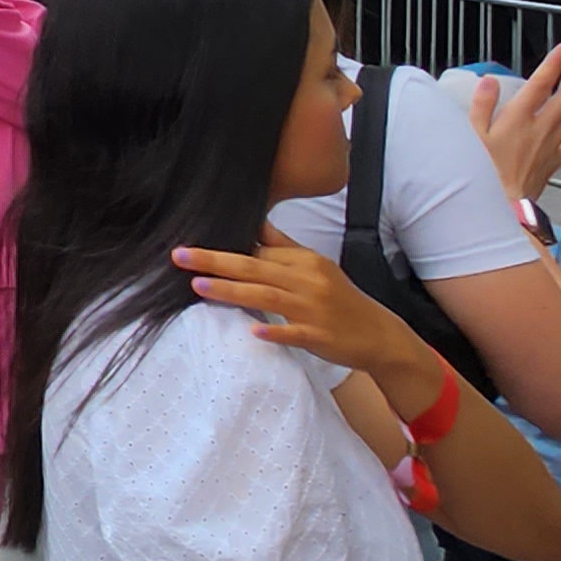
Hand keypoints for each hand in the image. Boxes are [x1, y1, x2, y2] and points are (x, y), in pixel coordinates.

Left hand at [177, 234, 441, 419]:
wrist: (379, 334)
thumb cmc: (340, 299)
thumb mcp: (315, 267)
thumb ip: (283, 248)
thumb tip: (254, 224)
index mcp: (304, 262)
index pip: (257, 252)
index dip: (223, 249)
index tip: (189, 245)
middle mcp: (308, 281)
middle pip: (255, 268)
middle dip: (215, 261)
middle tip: (180, 256)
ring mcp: (314, 309)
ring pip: (267, 296)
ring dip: (232, 291)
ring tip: (199, 286)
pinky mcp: (320, 336)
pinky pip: (294, 333)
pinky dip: (275, 332)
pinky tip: (252, 332)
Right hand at [468, 48, 560, 203]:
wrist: (501, 207)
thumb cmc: (481, 173)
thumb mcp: (470, 136)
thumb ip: (481, 106)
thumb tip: (490, 80)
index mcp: (517, 119)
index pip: (541, 84)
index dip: (554, 64)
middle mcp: (539, 129)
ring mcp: (550, 146)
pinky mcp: (554, 162)